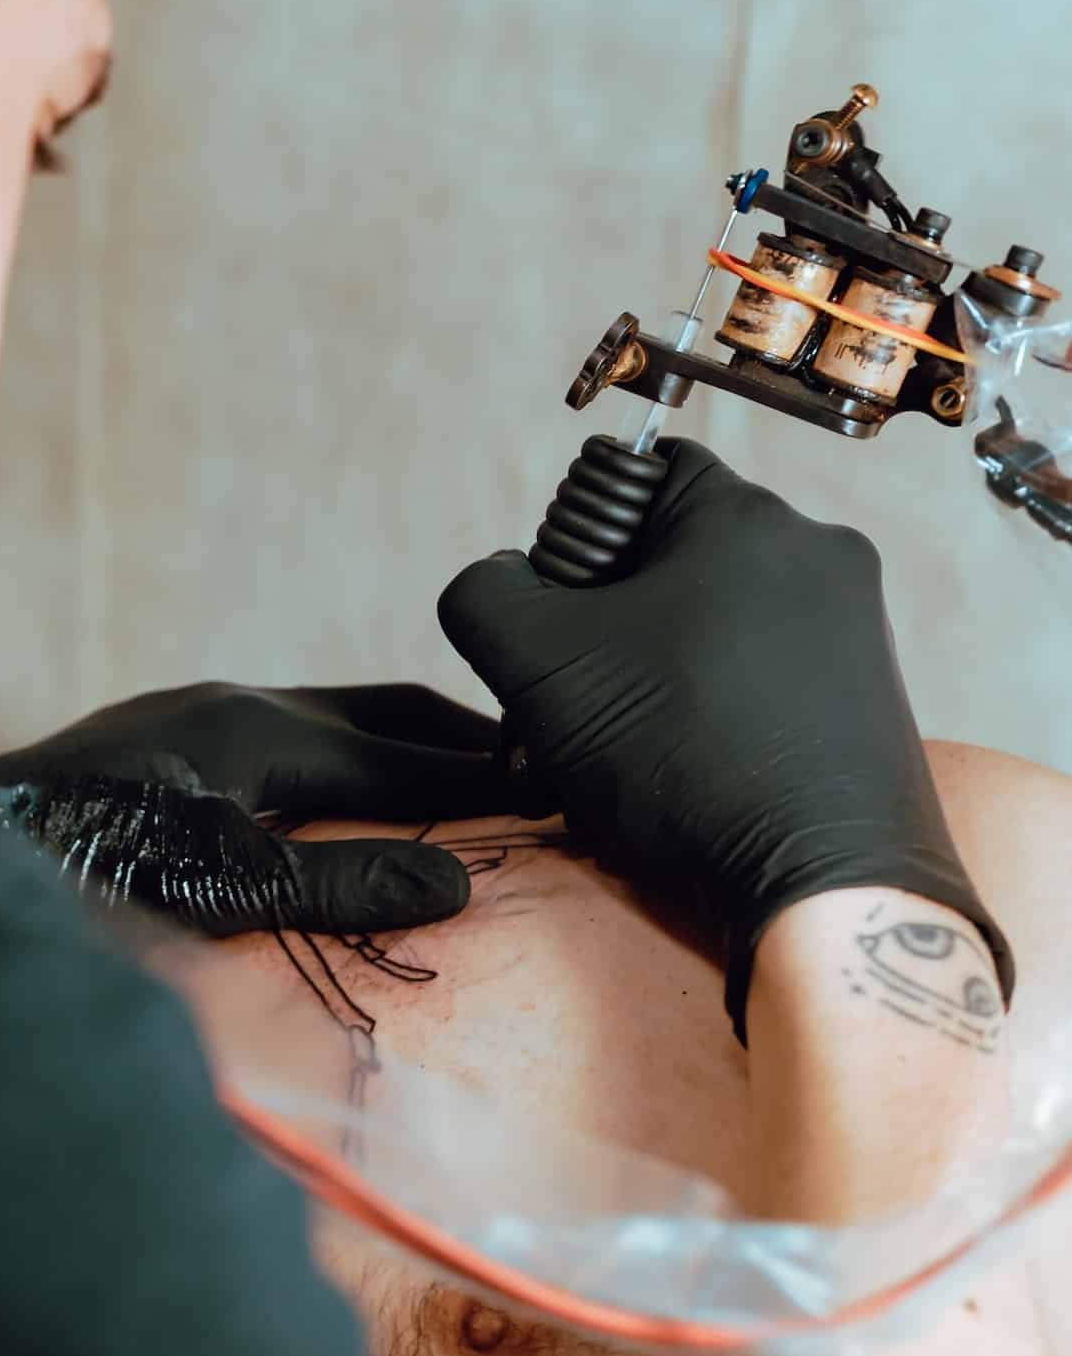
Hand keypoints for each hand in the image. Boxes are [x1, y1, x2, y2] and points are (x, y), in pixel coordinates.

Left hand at [0, 681, 509, 935]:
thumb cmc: (76, 870)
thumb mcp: (215, 891)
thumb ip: (337, 890)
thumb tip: (458, 889)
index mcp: (257, 729)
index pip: (406, 758)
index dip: (488, 782)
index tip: (564, 794)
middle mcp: (233, 702)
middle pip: (381, 711)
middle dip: (462, 740)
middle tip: (533, 772)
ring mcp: (194, 713)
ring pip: (332, 718)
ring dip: (401, 746)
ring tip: (460, 780)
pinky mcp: (164, 737)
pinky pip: (288, 734)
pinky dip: (346, 759)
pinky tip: (345, 794)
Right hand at [438, 438, 1012, 1040]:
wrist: (822, 882)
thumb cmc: (684, 759)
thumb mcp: (537, 666)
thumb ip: (484, 596)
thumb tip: (496, 581)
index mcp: (747, 517)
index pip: (641, 473)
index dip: (580, 540)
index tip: (562, 619)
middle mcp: (819, 556)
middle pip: (681, 559)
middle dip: (617, 624)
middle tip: (583, 702)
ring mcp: (856, 631)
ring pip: (722, 626)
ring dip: (662, 677)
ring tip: (632, 755)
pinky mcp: (871, 701)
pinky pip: (769, 682)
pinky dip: (719, 716)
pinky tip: (693, 778)